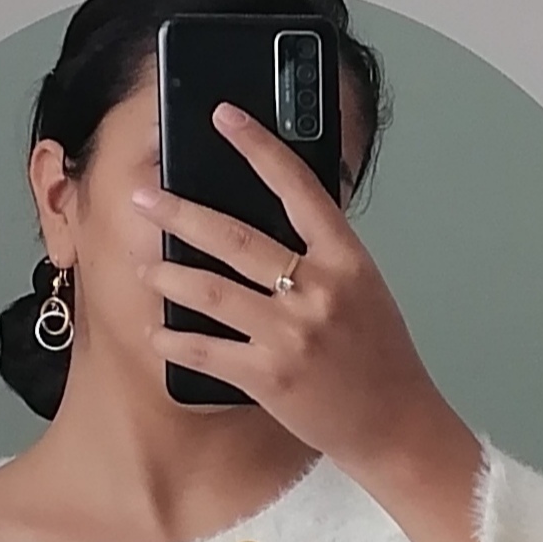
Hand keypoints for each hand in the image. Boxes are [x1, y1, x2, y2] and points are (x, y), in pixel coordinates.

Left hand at [134, 101, 445, 469]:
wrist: (397, 424)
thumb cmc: (381, 356)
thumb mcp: (364, 288)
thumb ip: (323, 253)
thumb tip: (272, 216)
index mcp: (346, 259)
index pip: (298, 187)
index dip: (258, 146)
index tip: (224, 117)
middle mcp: (318, 290)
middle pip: (235, 237)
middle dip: (180, 213)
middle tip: (144, 197)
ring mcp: (291, 334)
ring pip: (209, 291)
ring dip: (167, 277)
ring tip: (146, 267)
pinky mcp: (268, 377)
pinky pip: (206, 350)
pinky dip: (174, 341)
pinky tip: (157, 333)